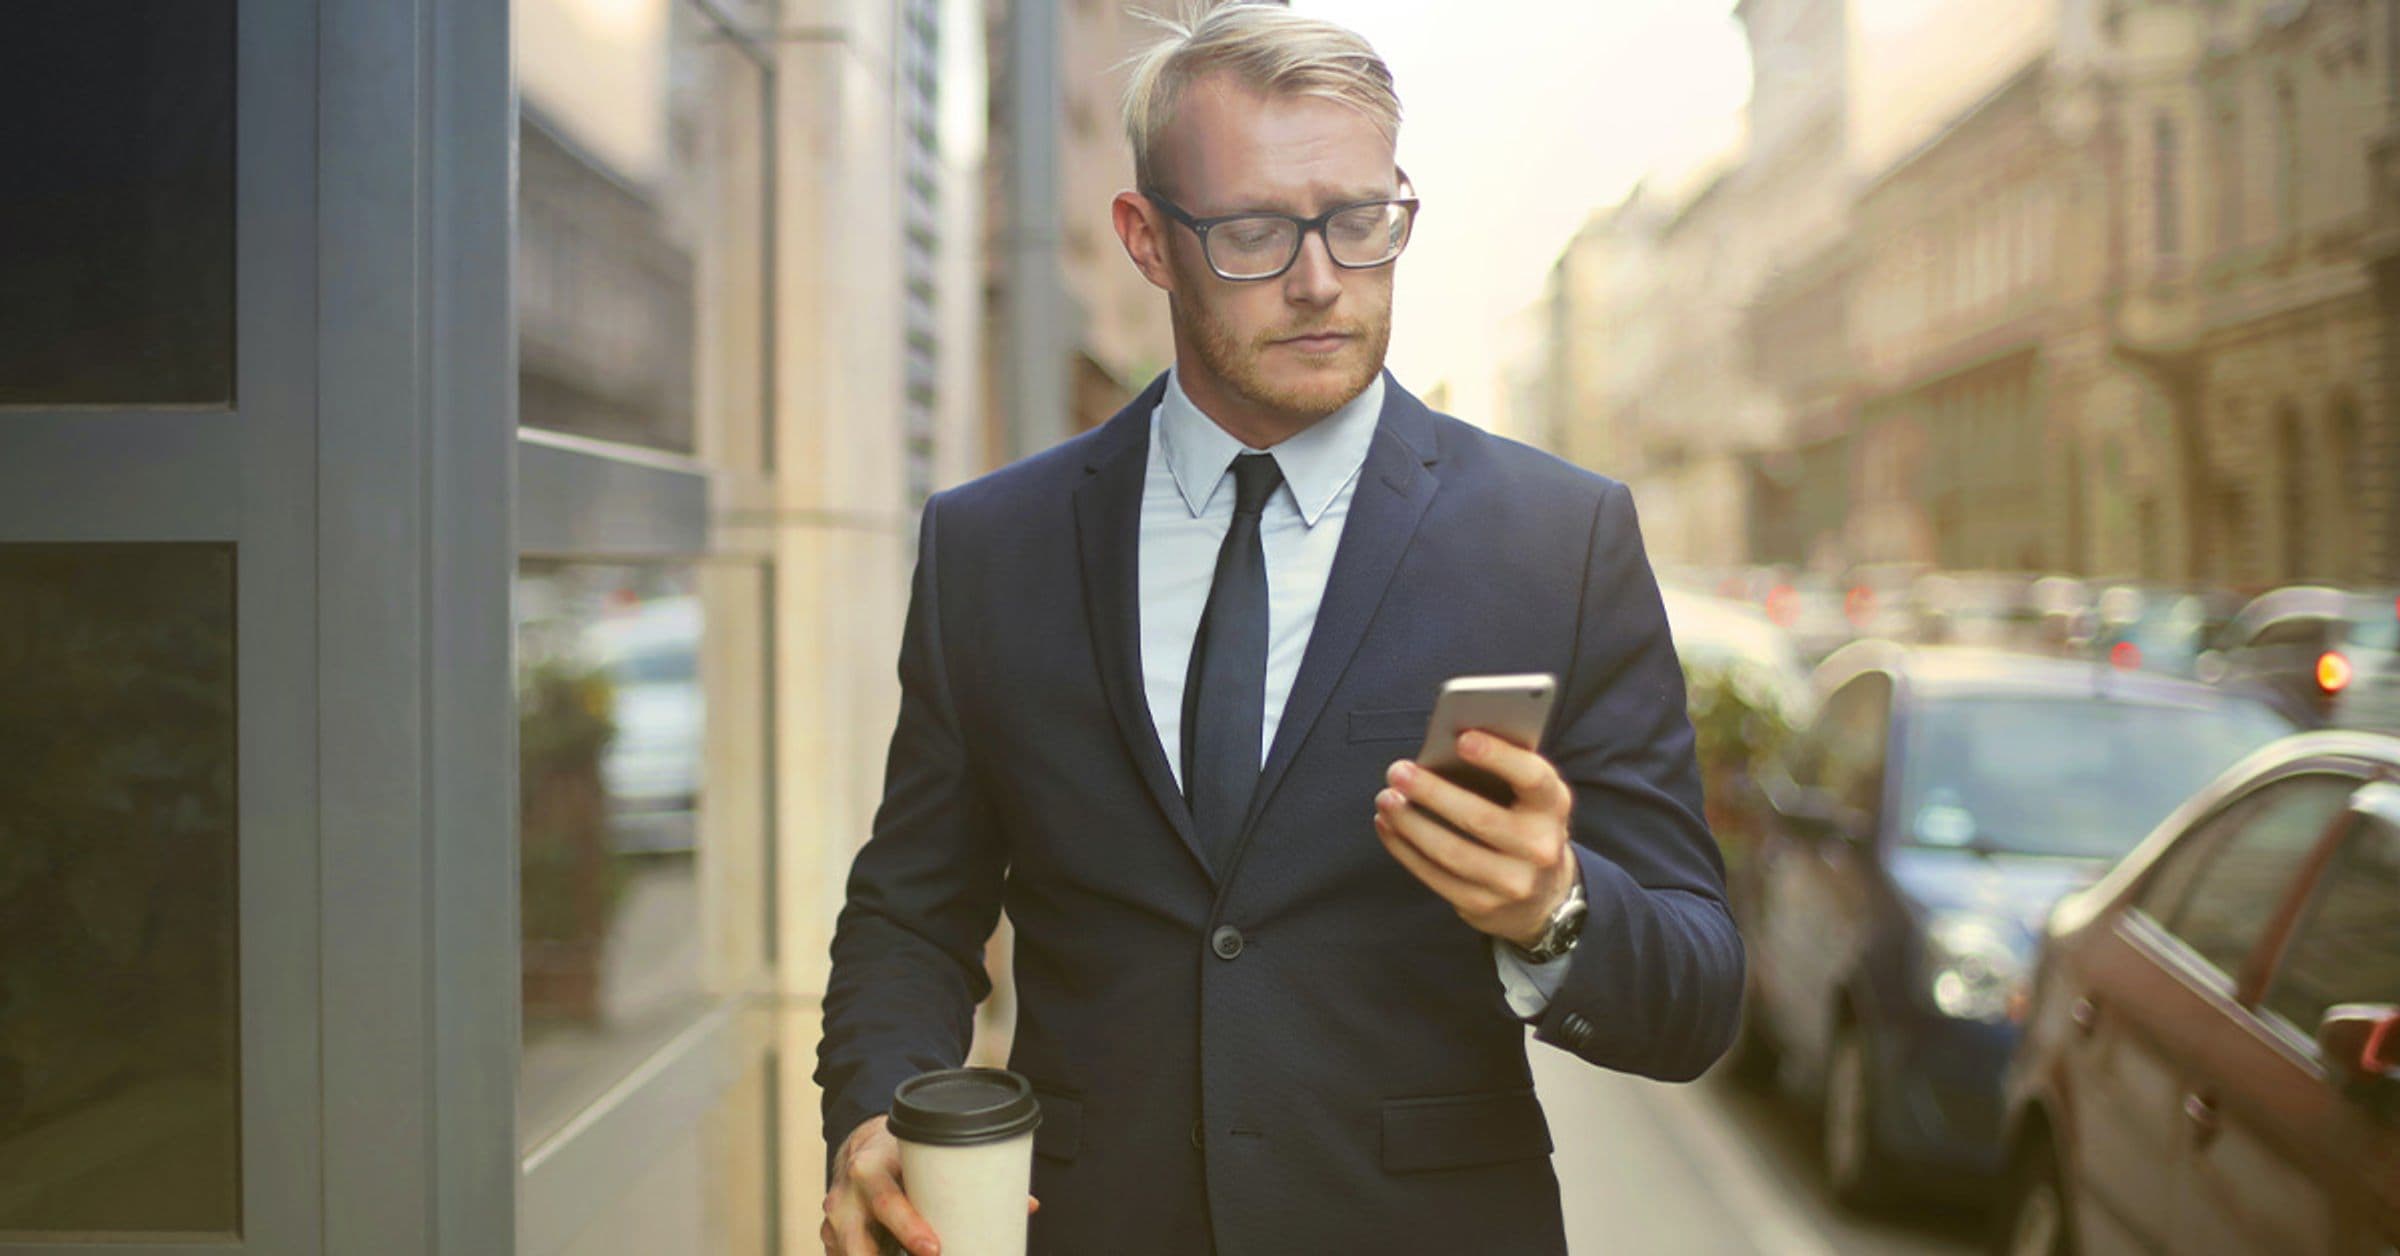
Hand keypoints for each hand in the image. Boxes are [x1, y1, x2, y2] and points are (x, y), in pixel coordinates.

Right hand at [822, 1114, 1039, 1254]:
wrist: (861, 1144)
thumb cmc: (901, 1151)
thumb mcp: (926, 1152)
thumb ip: (970, 1177)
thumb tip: (1027, 1205)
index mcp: (870, 1168)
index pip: (887, 1201)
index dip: (909, 1228)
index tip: (935, 1249)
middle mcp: (846, 1196)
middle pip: (858, 1242)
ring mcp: (834, 1221)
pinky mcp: (832, 1238)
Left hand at [1372, 730, 1577, 949]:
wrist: (1544, 895)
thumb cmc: (1524, 824)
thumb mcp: (1529, 797)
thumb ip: (1500, 771)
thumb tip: (1443, 747)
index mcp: (1553, 806)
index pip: (1532, 777)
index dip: (1499, 756)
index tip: (1461, 738)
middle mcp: (1540, 847)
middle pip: (1480, 818)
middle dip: (1432, 793)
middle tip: (1397, 771)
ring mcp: (1513, 882)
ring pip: (1451, 852)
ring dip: (1410, 823)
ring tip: (1385, 798)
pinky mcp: (1484, 906)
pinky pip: (1435, 877)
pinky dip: (1405, 849)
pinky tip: (1388, 826)